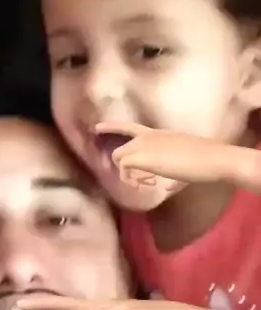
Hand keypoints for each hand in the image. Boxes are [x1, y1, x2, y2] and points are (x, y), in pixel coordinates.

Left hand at [95, 122, 229, 187]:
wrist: (212, 157)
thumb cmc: (204, 160)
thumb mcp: (183, 162)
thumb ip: (171, 171)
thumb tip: (169, 184)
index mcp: (157, 134)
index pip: (129, 126)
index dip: (111, 127)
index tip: (96, 128)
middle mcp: (147, 137)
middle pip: (120, 149)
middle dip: (123, 168)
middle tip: (144, 180)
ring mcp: (144, 145)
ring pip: (118, 158)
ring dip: (129, 175)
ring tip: (149, 182)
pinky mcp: (143, 157)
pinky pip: (124, 168)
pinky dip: (133, 180)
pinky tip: (150, 183)